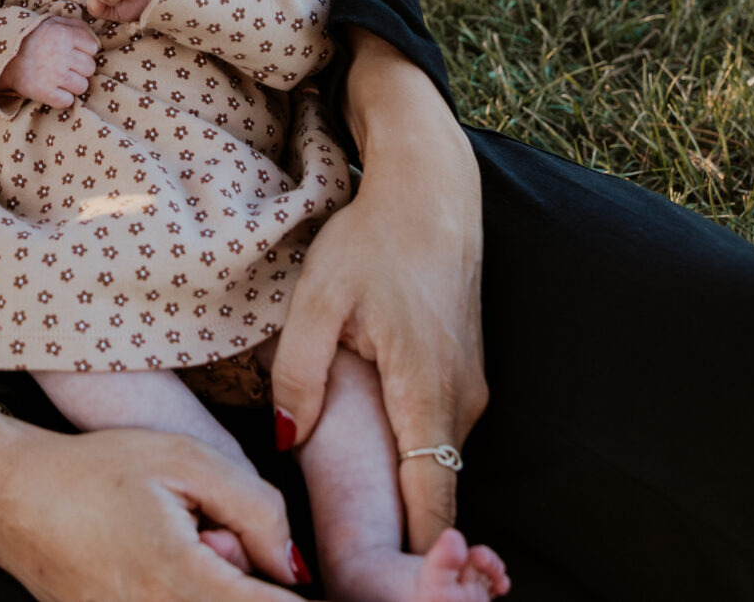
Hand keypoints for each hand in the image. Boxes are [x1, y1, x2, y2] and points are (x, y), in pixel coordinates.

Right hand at [0, 17, 99, 110]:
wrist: (2, 56)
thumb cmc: (31, 37)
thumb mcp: (52, 22)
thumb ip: (77, 26)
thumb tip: (97, 42)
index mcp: (63, 35)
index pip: (93, 48)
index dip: (84, 50)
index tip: (70, 51)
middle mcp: (61, 55)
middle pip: (90, 68)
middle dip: (79, 68)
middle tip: (64, 66)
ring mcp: (53, 75)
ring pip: (82, 86)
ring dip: (72, 85)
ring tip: (58, 78)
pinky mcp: (44, 93)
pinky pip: (67, 101)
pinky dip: (61, 98)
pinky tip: (52, 89)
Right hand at [0, 402, 306, 600]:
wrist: (12, 498)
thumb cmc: (96, 469)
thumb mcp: (185, 459)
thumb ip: (258, 510)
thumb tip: (295, 568)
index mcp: (182, 579)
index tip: (317, 585)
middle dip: (249, 585)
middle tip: (216, 540)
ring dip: (217, 591)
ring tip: (184, 553)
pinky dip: (188, 593)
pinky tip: (162, 567)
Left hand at [268, 32, 485, 552]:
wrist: (433, 191)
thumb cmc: (374, 239)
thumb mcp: (320, 297)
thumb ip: (298, 373)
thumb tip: (284, 441)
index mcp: (427, 391)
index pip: (432, 501)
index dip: (413, 554)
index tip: (384, 585)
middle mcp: (461, 401)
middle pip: (437, 495)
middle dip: (402, 538)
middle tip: (356, 568)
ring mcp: (469, 391)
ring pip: (437, 466)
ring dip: (405, 496)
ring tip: (357, 528)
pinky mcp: (462, 377)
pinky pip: (437, 437)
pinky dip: (411, 460)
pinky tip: (369, 461)